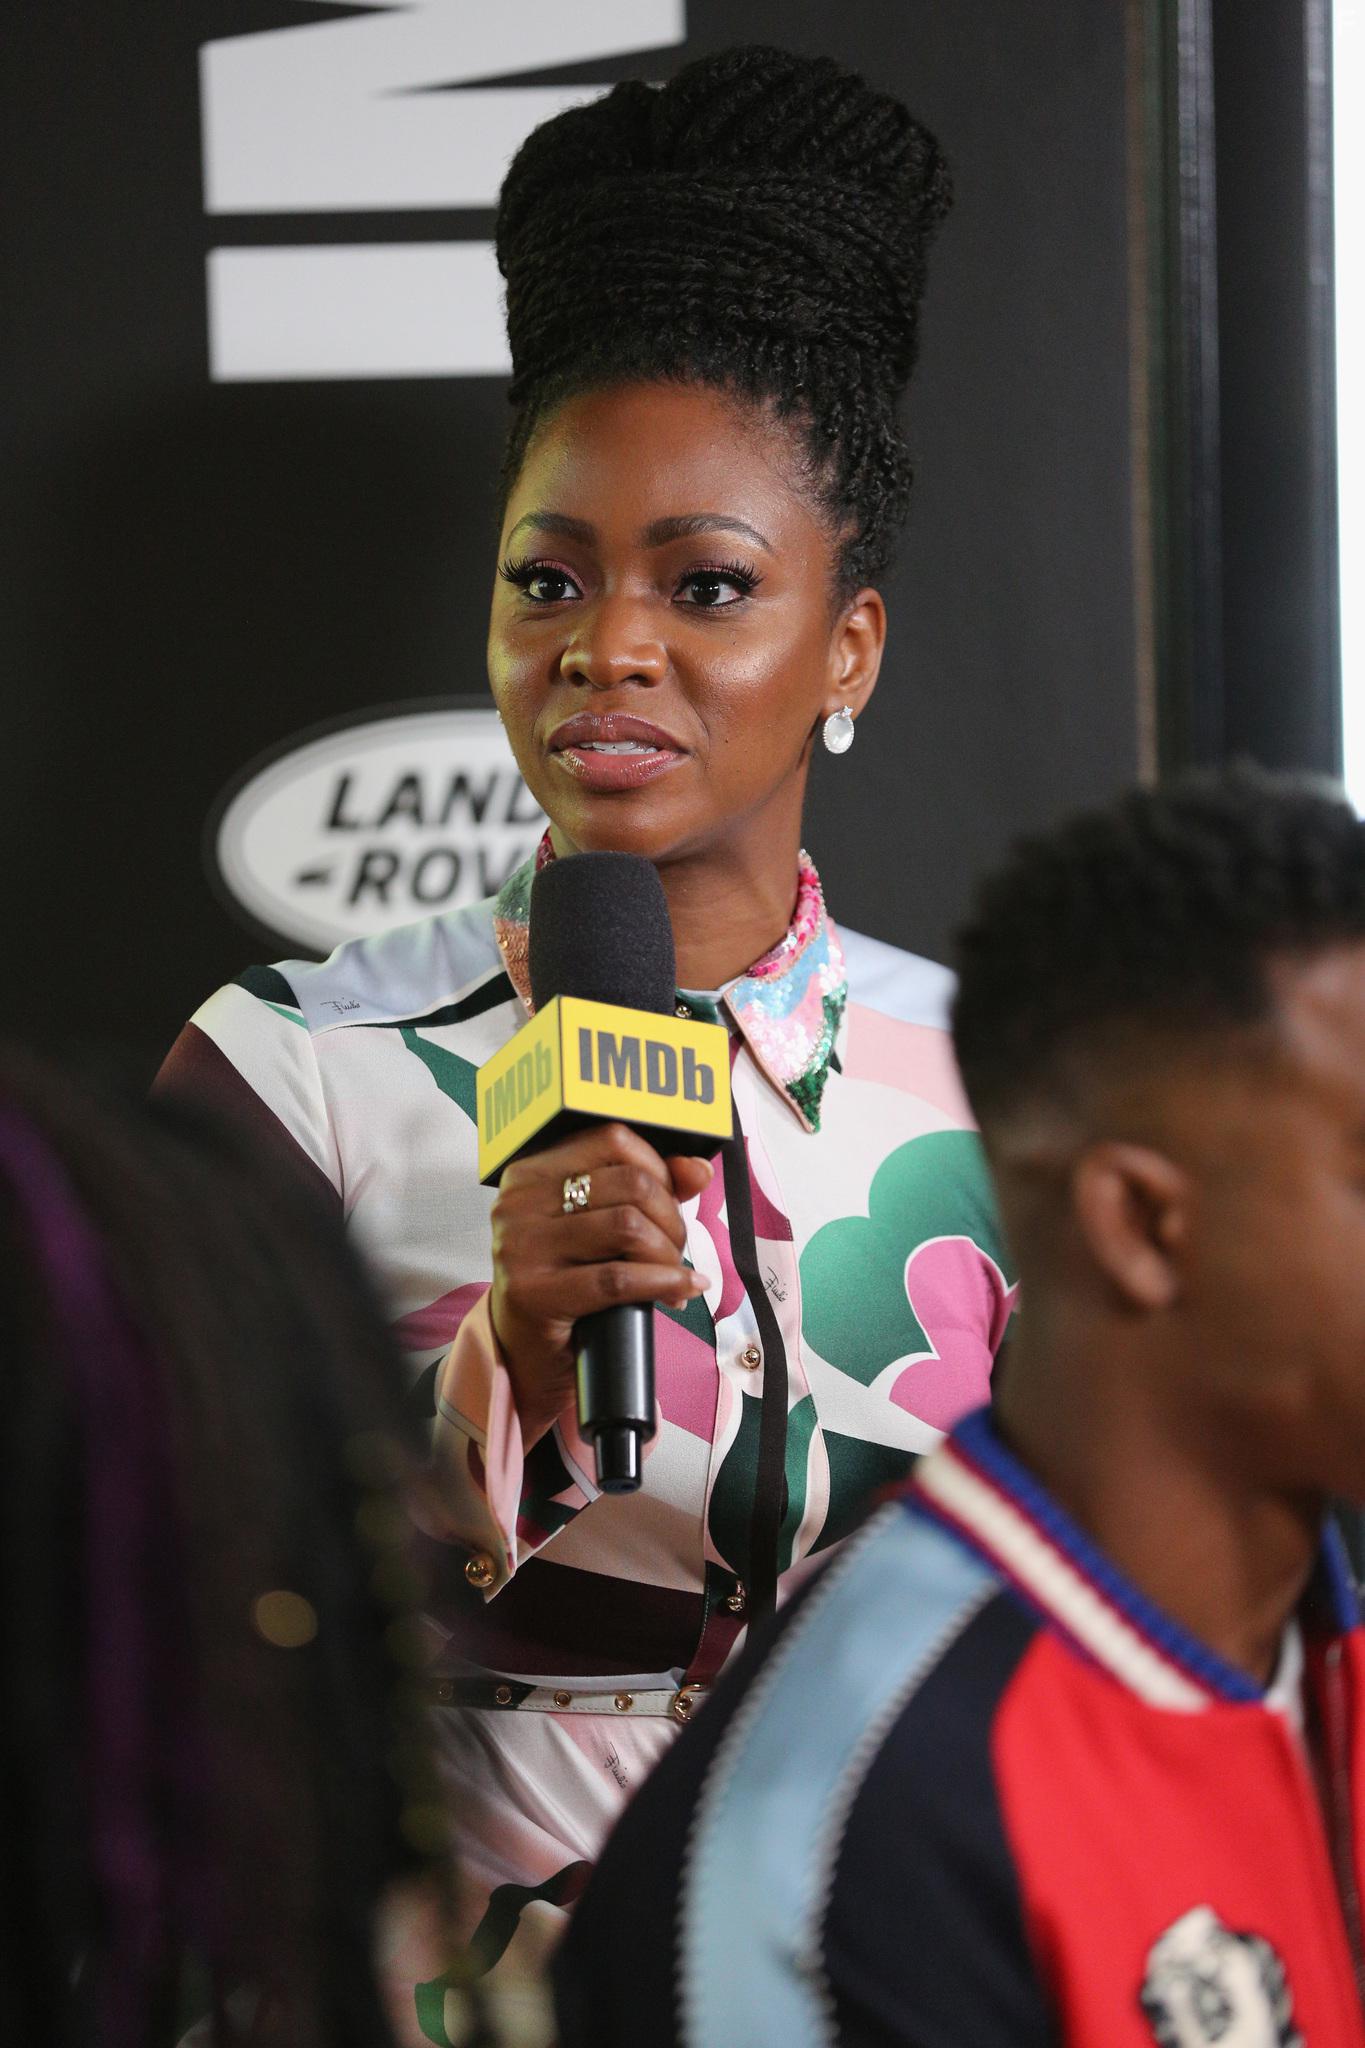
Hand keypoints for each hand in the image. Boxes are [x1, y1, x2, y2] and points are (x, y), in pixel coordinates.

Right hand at [488, 1123, 713, 1446]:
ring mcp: (520, 1247)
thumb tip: (699, 1168)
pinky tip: (680, 1292)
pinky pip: (618, 1279)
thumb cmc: (567, 1279)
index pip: (612, 1139)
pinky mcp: (533, 1293)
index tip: (669, 1201)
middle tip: (677, 1249)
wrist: (526, 1351)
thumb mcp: (600, 1224)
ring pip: (629, 1227)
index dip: (658, 1167)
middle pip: (630, 1183)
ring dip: (669, 1253)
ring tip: (673, 1273)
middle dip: (671, 1218)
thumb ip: (648, 1186)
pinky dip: (663, 1283)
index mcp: (531, 1171)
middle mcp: (518, 1201)